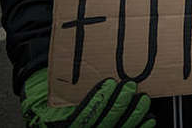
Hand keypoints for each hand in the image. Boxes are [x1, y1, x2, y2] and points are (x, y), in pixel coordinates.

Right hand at [20, 68, 153, 127]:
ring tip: (142, 100)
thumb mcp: (43, 89)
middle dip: (117, 105)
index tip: (110, 83)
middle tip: (130, 86)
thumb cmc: (42, 92)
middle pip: (100, 124)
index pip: (80, 117)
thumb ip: (58, 86)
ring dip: (131, 116)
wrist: (44, 104)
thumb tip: (66, 68)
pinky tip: (148, 119)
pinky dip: (136, 127)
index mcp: (57, 124)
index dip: (96, 101)